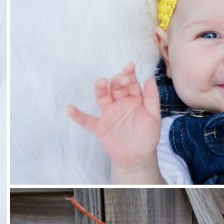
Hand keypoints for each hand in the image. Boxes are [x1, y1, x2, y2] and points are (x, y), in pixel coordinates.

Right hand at [67, 62, 162, 181]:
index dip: (129, 74)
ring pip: (102, 98)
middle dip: (117, 80)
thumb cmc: (147, 136)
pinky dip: (78, 115)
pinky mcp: (100, 127)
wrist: (138, 157)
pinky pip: (87, 120)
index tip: (129, 66)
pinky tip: (70, 108)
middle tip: (121, 79)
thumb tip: (150, 78)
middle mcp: (120, 104)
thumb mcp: (154, 116)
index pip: (130, 83)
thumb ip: (152, 98)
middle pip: (116, 87)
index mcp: (134, 99)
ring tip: (101, 82)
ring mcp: (109, 114)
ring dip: (100, 89)